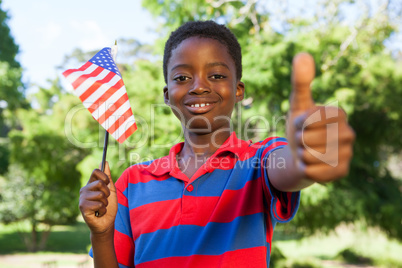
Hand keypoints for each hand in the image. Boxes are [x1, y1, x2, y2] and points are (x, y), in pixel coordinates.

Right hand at [79, 161, 117, 233]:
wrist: (106, 223)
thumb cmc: (109, 206)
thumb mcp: (111, 190)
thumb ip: (108, 176)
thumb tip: (104, 161)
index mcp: (91, 184)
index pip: (96, 171)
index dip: (104, 176)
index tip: (107, 183)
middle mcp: (85, 189)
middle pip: (100, 183)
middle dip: (107, 193)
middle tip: (105, 200)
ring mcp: (82, 198)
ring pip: (100, 194)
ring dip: (105, 203)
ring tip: (101, 207)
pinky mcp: (83, 207)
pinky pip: (98, 204)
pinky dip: (103, 210)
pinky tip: (98, 213)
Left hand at [287, 53, 354, 182]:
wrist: (299, 155)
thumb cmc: (300, 127)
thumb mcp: (297, 104)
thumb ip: (301, 82)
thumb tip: (303, 54)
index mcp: (340, 114)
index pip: (313, 117)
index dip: (299, 122)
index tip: (301, 123)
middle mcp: (349, 133)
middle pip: (310, 138)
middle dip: (298, 140)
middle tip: (303, 140)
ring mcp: (347, 154)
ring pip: (312, 156)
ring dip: (301, 155)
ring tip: (306, 151)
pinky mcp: (341, 171)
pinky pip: (316, 172)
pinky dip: (305, 169)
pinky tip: (310, 165)